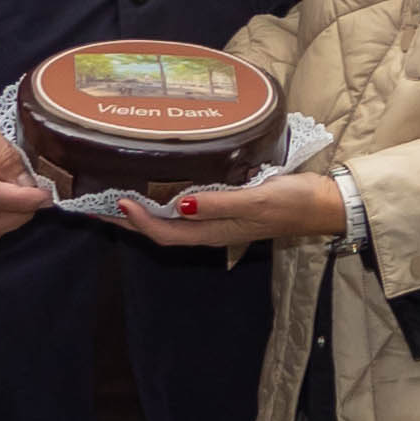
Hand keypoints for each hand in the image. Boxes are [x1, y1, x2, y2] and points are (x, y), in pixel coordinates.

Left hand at [111, 169, 349, 249]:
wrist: (324, 204)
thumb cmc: (292, 201)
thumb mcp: (257, 200)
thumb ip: (219, 203)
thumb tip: (179, 204)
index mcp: (213, 232)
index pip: (165, 232)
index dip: (139, 221)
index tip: (118, 201)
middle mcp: (209, 229)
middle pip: (159, 229)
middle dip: (127, 220)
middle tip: (96, 204)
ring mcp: (216, 219)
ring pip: (169, 220)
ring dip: (141, 211)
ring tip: (115, 196)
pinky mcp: (225, 207)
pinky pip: (185, 209)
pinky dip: (163, 201)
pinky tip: (158, 187)